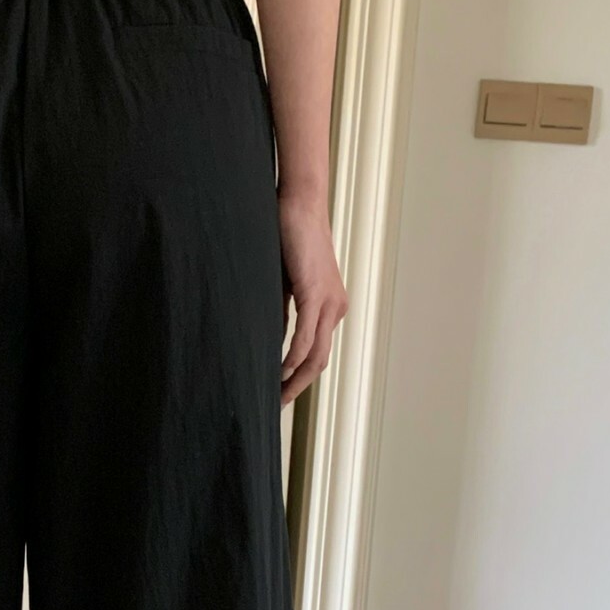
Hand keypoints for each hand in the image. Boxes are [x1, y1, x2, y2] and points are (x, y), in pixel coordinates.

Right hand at [278, 194, 348, 406]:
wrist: (299, 205)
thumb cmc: (289, 238)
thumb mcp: (285, 284)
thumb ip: (284, 311)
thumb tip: (273, 339)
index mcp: (331, 307)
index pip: (318, 353)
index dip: (301, 377)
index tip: (281, 393)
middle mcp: (336, 308)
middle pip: (320, 361)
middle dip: (299, 386)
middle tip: (277, 404)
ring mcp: (328, 301)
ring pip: (316, 352)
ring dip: (296, 377)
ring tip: (276, 393)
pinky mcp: (315, 291)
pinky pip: (306, 333)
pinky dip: (294, 354)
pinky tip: (281, 368)